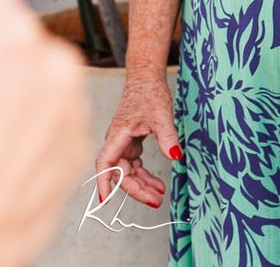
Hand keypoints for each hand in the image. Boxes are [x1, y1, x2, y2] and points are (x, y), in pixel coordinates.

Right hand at [94, 72, 179, 208]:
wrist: (146, 78)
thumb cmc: (149, 93)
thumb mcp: (161, 115)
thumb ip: (167, 136)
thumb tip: (175, 156)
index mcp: (118, 135)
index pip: (106, 163)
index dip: (104, 182)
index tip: (105, 200)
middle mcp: (117, 142)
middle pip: (121, 173)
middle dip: (136, 189)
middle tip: (156, 201)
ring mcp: (124, 143)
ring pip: (129, 171)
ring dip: (142, 185)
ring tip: (160, 195)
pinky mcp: (131, 143)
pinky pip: (135, 165)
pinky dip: (145, 175)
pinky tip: (157, 184)